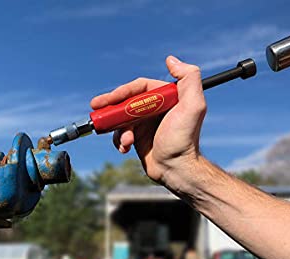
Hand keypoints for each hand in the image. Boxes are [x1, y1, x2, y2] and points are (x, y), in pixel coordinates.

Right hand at [90, 56, 206, 184]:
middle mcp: (155, 109)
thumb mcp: (193, 106)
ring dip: (118, 128)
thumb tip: (171, 60)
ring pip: (121, 118)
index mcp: (167, 98)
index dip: (123, 91)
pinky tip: (125, 148)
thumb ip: (189, 78)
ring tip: (127, 141)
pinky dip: (119, 140)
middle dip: (110, 105)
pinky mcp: (138, 138)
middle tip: (95, 107)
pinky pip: (121, 134)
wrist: (177, 168)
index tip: (109, 99)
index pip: (140, 88)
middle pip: (127, 101)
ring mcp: (145, 124)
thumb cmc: (185, 139)